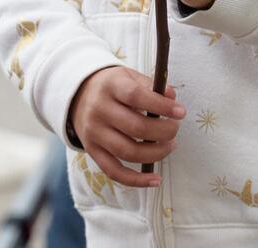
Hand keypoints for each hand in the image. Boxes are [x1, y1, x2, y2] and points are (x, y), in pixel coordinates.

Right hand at [68, 65, 183, 187]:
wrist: (77, 96)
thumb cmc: (111, 87)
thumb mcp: (128, 77)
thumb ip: (150, 86)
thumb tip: (172, 98)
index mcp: (110, 86)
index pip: (136, 96)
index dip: (160, 106)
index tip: (180, 112)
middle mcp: (99, 110)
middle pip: (135, 127)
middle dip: (164, 132)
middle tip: (175, 129)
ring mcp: (94, 133)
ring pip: (128, 152)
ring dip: (156, 153)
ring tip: (169, 146)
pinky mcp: (92, 151)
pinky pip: (114, 171)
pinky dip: (136, 180)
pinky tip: (156, 179)